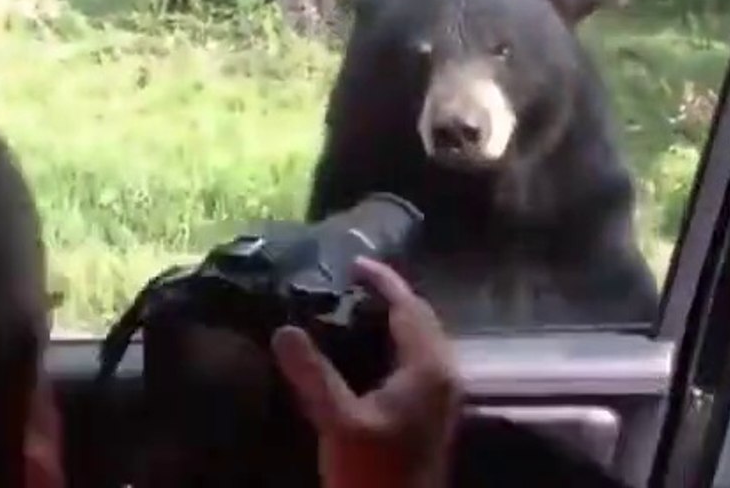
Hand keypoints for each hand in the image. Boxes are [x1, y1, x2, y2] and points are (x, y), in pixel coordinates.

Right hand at [271, 256, 462, 487]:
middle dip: (389, 297)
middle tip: (347, 283)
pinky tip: (362, 355)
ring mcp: (442, 396)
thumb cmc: (373, 475)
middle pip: (420, 319)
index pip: (409, 307)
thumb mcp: (338, 423)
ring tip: (351, 311)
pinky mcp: (431, 414)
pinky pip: (417, 361)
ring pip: (420, 341)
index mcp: (429, 368)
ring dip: (392, 321)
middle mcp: (444, 374)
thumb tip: (285, 329)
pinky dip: (393, 345)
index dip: (383, 281)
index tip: (352, 262)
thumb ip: (313, 374)